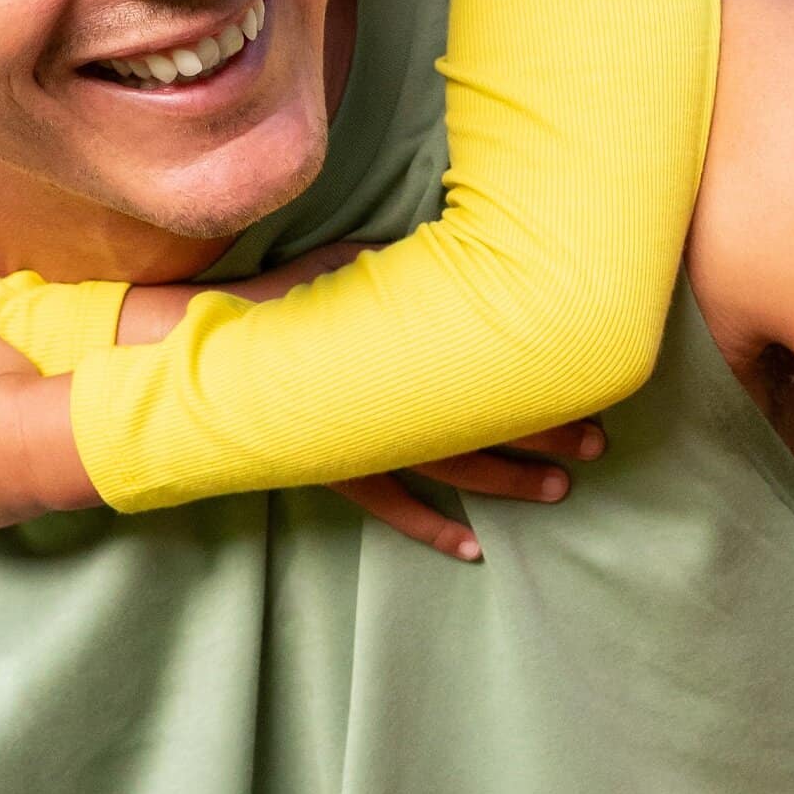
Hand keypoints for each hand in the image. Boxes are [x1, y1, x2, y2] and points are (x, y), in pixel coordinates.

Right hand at [109, 251, 602, 563]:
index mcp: (398, 351)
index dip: (542, 387)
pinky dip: (432, 529)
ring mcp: (362, 443)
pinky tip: (471, 551)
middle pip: (484, 423)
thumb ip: (397, 266)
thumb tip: (454, 242)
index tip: (592, 389)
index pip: (488, 374)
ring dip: (508, 482)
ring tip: (559, 490)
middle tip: (598, 445)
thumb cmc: (269, 302)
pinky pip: (390, 507)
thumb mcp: (342, 268)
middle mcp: (388, 405)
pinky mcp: (333, 466)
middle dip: (545, 434)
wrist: (194, 351)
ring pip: (450, 469)